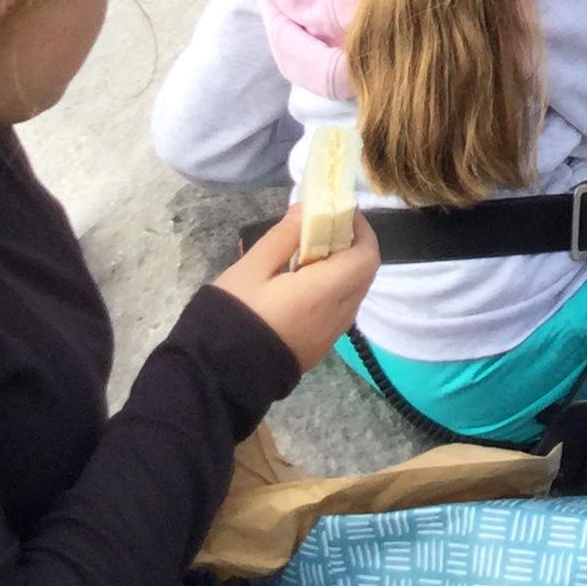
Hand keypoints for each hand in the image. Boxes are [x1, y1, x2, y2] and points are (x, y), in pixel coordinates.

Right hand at [213, 208, 378, 370]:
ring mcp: (331, 335)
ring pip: (354, 292)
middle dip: (351, 245)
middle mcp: (338, 314)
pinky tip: (303, 284)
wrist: (220, 374)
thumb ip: (283, 237)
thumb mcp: (252, 267)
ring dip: (343, 268)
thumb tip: (306, 211)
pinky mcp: (321, 347)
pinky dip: (334, 289)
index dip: (360, 228)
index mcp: (325, 291)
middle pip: (364, 272)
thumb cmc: (234, 314)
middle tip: (322, 228)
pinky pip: (340, 310)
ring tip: (309, 254)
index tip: (340, 211)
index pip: (366, 254)